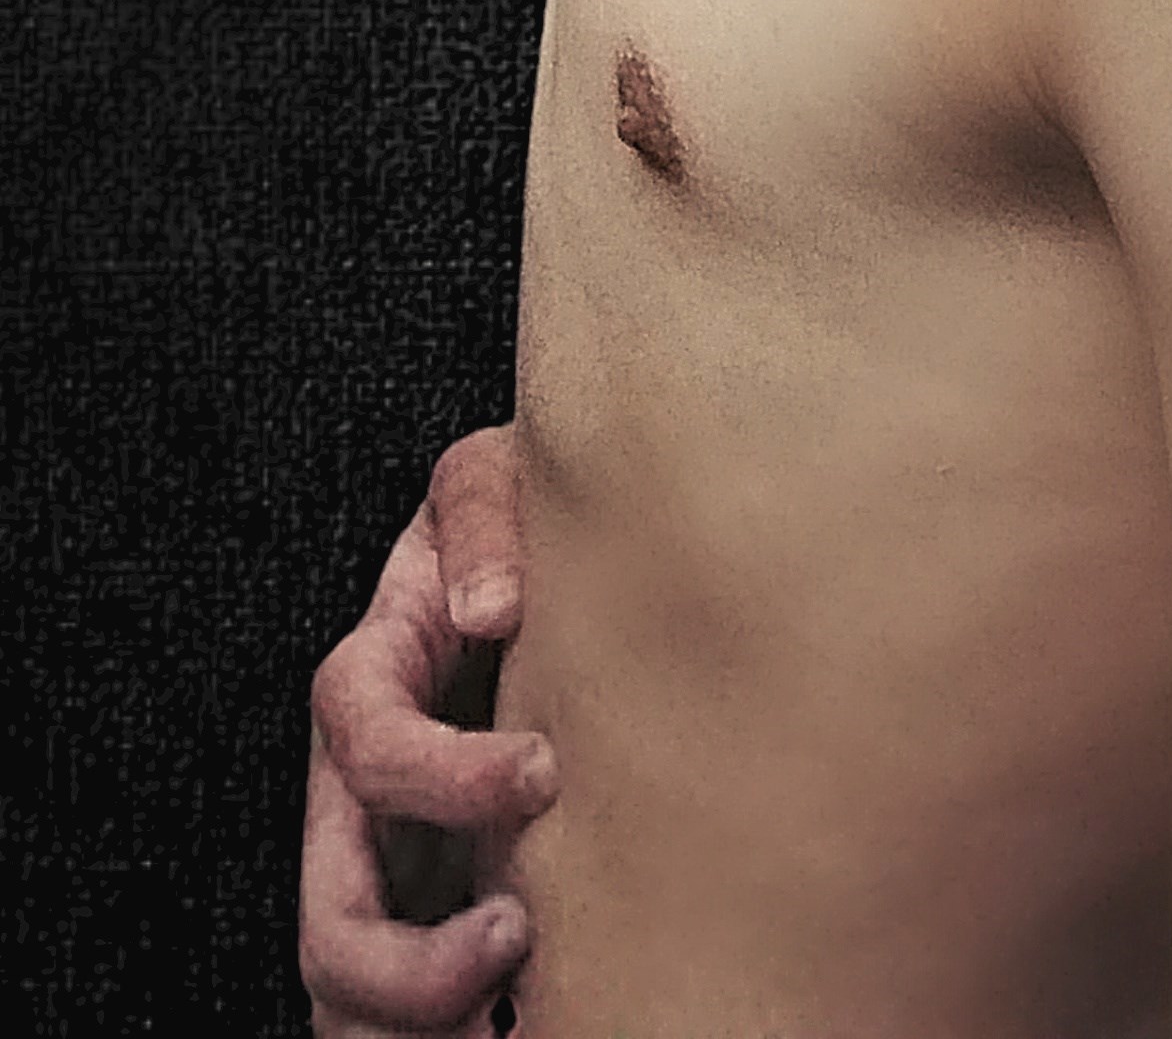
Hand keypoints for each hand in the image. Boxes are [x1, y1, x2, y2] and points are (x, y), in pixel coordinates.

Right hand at [301, 427, 555, 1037]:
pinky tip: (534, 1020)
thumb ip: (480, 508)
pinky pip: (403, 1019)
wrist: (552, 563)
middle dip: (411, 969)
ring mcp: (387, 869)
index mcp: (367, 685)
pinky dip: (452, 1035)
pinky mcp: (432, 914)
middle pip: (329, 925)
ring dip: (421, 1027)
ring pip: (349, 998)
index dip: (444, 775)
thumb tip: (489, 605)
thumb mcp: (495, 478)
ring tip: (523, 1013)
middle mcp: (357, 800)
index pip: (369, 747)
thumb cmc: (519, 520)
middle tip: (519, 939)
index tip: (545, 769)